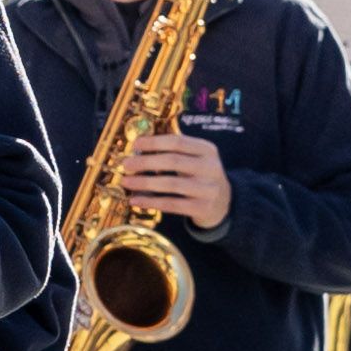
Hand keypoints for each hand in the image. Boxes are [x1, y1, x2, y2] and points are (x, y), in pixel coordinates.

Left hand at [117, 128, 232, 227]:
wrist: (224, 203)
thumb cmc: (201, 176)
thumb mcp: (196, 159)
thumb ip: (175, 152)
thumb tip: (138, 149)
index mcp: (207, 150)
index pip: (178, 142)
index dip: (154, 142)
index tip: (135, 144)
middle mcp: (210, 167)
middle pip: (173, 161)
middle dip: (146, 162)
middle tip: (126, 164)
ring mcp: (208, 189)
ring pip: (171, 184)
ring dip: (144, 183)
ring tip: (126, 182)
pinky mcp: (202, 208)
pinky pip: (172, 205)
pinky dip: (151, 202)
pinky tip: (135, 200)